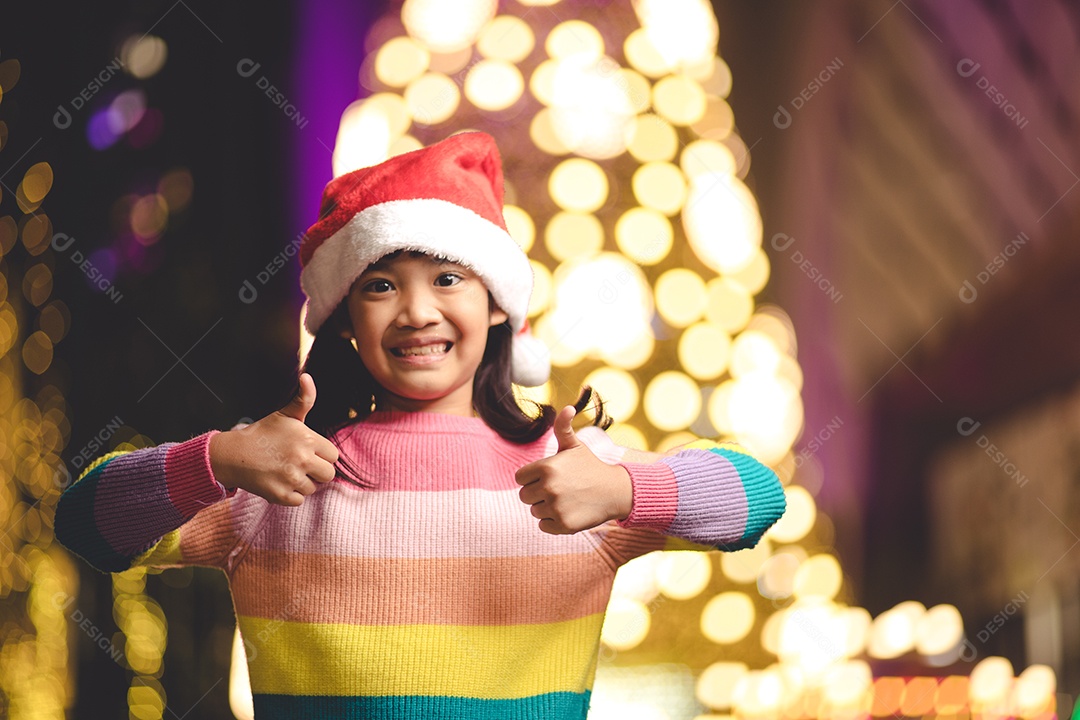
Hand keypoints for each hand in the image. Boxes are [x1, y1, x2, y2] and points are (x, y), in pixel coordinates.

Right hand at [209, 373, 339, 506]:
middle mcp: (302, 459)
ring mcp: (291, 479)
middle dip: (316, 471)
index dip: (321, 454)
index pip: (333, 455)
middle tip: (299, 464)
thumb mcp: (285, 414)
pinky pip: (299, 500)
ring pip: (313, 488)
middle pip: (328, 474)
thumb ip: (304, 399)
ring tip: (286, 471)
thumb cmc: (262, 434)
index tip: (306, 451)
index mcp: (308, 440)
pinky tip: (279, 482)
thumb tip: (307, 377)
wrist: (233, 455)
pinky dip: (290, 495)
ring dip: (303, 483)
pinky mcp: (280, 496)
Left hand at [515, 405, 632, 533]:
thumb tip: (568, 407)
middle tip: (560, 489)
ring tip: (567, 499)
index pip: (520, 479)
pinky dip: (553, 522)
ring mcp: (556, 507)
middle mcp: (549, 488)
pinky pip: (544, 525)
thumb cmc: (590, 466)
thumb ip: (563, 428)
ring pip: (534, 511)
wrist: (615, 491)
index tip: (550, 477)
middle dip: (538, 494)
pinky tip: (569, 512)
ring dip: (547, 508)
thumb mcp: (575, 446)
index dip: (533, 478)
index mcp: (546, 467)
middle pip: (525, 497)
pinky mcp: (563, 525)